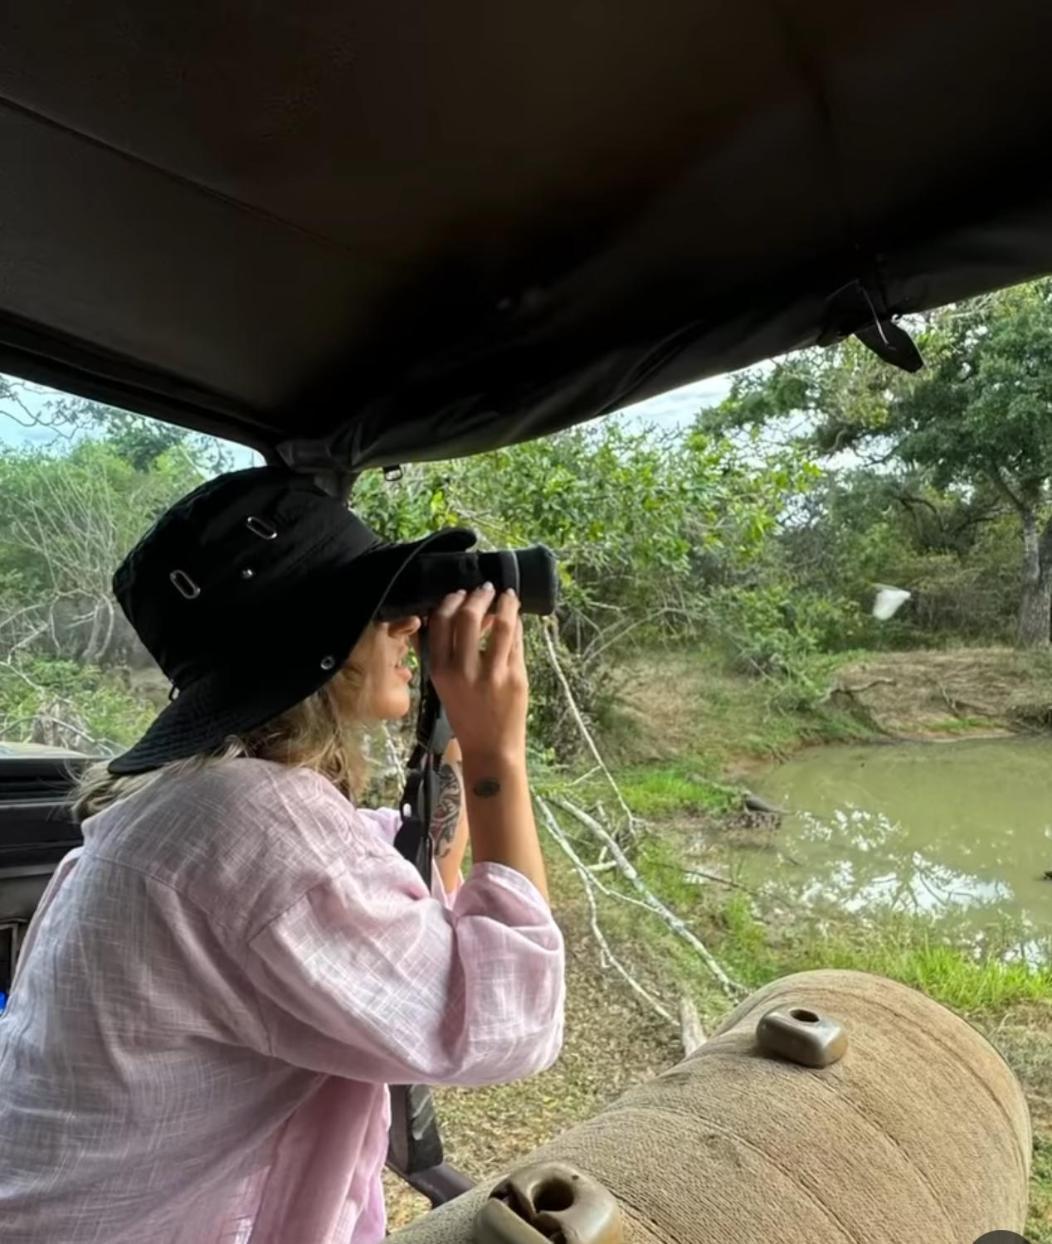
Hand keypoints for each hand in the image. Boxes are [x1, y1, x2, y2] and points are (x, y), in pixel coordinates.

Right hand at [426, 584, 527, 759]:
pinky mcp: (515, 677)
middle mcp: (463, 670)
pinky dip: (516, 624)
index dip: (451, 601)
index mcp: (440, 671)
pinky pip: (516, 641)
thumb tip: (446, 615)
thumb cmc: (465, 714)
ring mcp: (492, 673)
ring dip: (505, 603)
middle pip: (469, 617)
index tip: (460, 593)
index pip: (440, 623)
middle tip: (485, 590)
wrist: (490, 748)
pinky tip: (516, 618)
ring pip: (501, 624)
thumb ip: (442, 653)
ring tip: (507, 595)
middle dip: (478, 596)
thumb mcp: (442, 685)